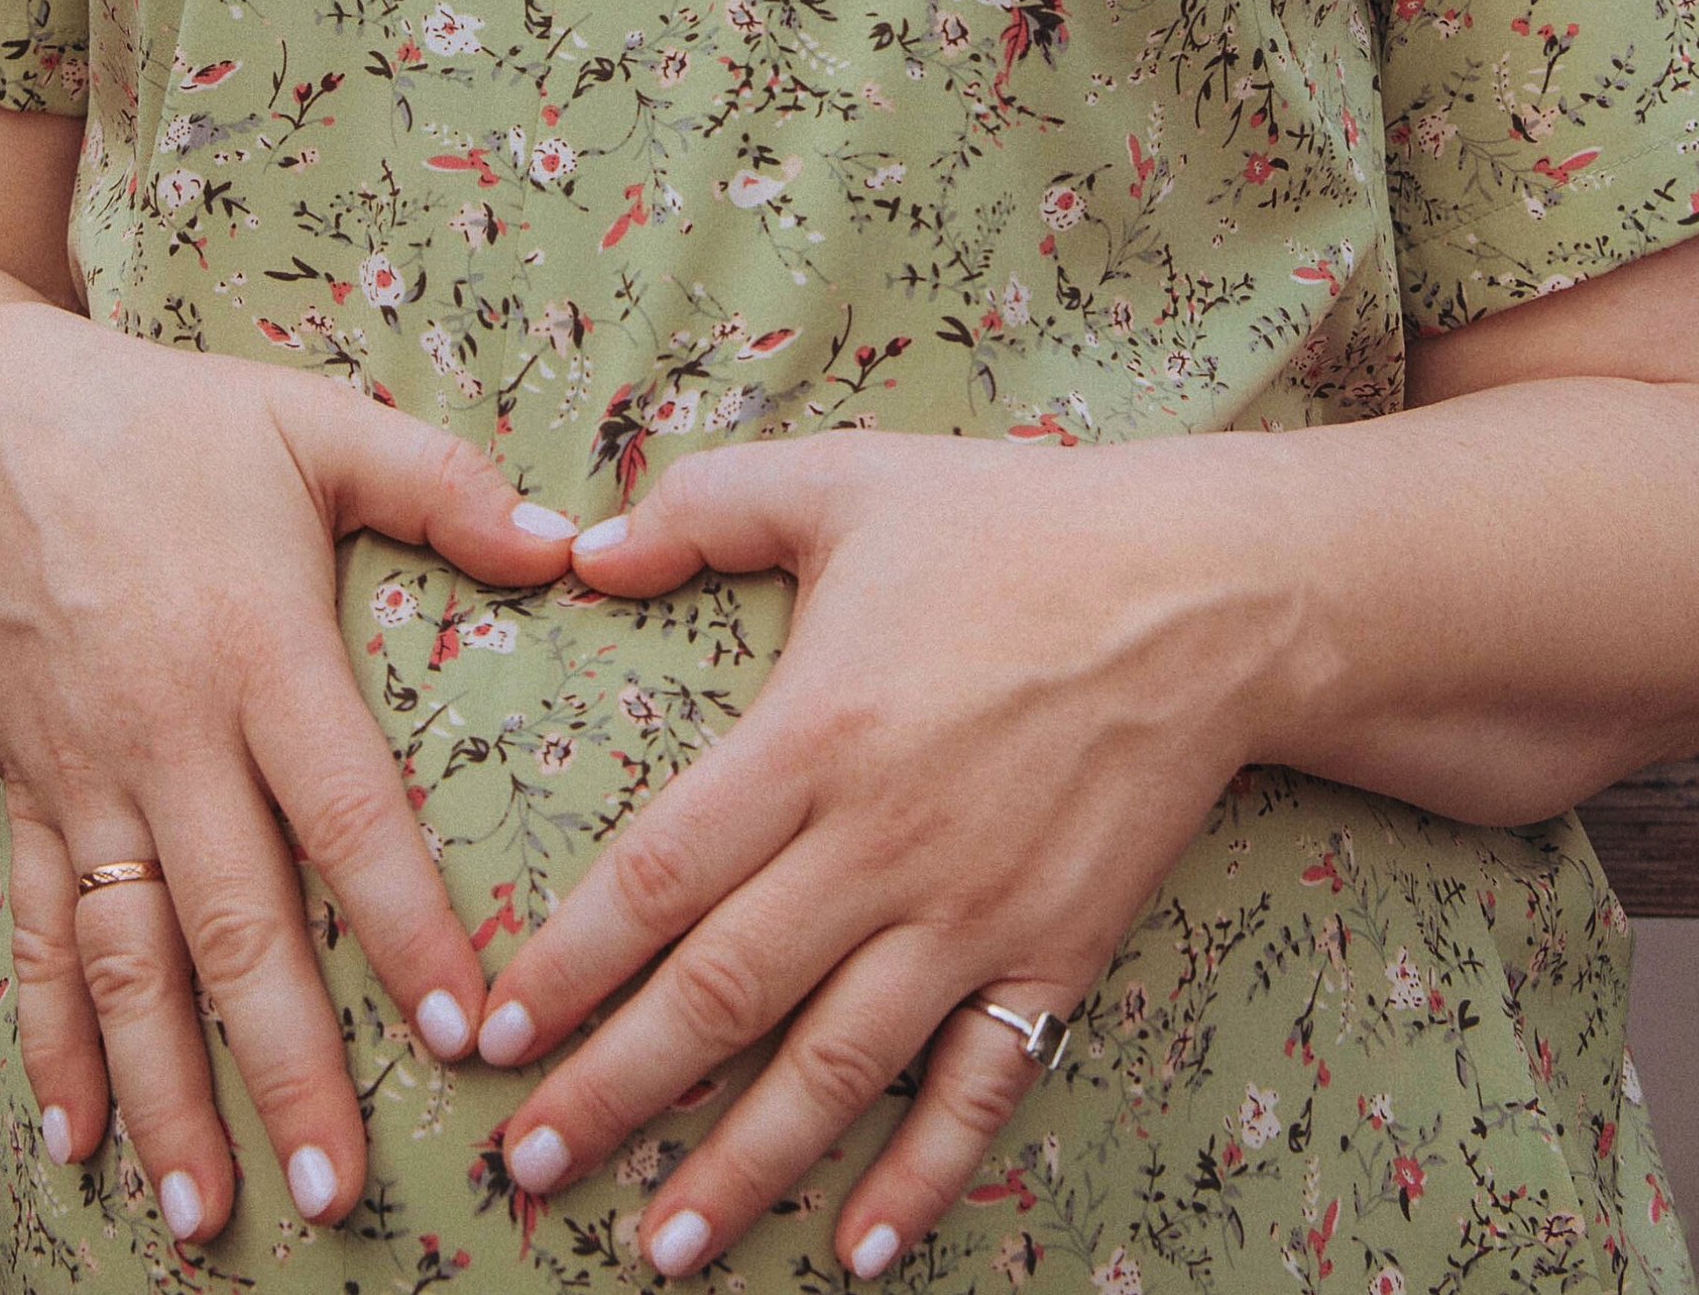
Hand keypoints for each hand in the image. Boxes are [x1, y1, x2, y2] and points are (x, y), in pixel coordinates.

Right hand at [0, 307, 578, 1246]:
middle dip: (284, 1066)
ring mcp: (83, 775)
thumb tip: (573, 543)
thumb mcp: (309, 420)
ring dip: (164, 1094)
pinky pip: (35, 934)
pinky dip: (49, 1042)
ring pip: (128, 961)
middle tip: (335, 1190)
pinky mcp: (23, 791)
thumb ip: (441, 483)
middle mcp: (166, 734)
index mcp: (256, 649)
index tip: (463, 1031)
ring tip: (204, 1217)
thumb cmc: (163, 419)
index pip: (344, 812)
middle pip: (234, 924)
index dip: (402, 925)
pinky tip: (74, 1139)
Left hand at [470, 433, 1284, 1279]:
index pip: (658, 878)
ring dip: (741, 1167)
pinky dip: (919, 1178)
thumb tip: (576, 547)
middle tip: (527, 1170)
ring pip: (835, 1068)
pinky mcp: (1054, 953)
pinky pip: (978, 1089)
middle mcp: (883, 844)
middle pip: (723, 996)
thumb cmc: (1014, 524)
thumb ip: (701, 505)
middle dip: (615, 1095)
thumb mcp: (844, 480)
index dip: (568, 967)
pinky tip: (858, 1248)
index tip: (493, 1035)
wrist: (1204, 590)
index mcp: (815, 735)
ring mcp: (974, 914)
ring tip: (658, 1250)